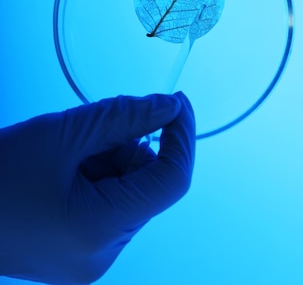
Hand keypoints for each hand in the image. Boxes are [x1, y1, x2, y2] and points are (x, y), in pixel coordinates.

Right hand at [0, 92, 194, 283]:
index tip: (177, 102)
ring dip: (109, 158)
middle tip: (95, 124)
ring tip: (66, 149)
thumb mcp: (64, 134)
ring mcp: (87, 259)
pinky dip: (96, 174)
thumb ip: (125, 117)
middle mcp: (101, 255)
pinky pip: (107, 204)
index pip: (171, 181)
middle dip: (130, 145)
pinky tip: (62, 164)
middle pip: (146, 184)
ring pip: (127, 191)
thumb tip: (170, 106)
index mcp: (100, 232)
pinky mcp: (75, 253)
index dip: (182, 136)